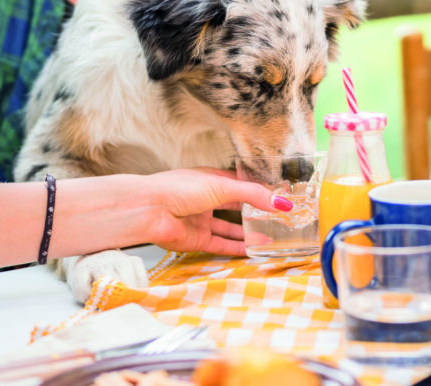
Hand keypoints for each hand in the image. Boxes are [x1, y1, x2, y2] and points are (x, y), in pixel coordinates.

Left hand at [144, 167, 291, 255]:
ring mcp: (201, 220)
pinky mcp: (196, 240)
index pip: (240, 184)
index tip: (280, 195)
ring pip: (230, 228)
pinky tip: (253, 250)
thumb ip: (252, 195)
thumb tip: (282, 202)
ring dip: (249, 232)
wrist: (149, 210)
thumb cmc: (179, 188)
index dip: (259, 189)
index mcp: (211, 180)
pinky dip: (236, 248)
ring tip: (272, 236)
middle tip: (279, 218)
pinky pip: (220, 245)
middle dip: (255, 212)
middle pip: (236, 207)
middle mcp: (207, 199)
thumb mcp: (222, 186)